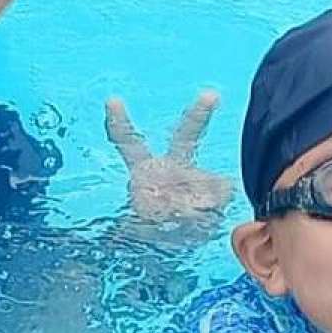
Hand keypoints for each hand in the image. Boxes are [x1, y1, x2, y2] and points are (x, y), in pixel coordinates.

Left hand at [105, 90, 233, 226]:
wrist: (179, 238)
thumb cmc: (154, 226)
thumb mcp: (145, 225)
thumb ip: (161, 211)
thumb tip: (192, 203)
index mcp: (144, 169)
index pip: (128, 142)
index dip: (119, 122)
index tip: (112, 100)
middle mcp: (171, 166)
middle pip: (186, 135)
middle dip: (199, 114)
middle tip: (212, 94)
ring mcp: (195, 176)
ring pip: (204, 184)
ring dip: (193, 209)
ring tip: (181, 222)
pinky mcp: (218, 189)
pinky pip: (219, 197)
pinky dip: (209, 213)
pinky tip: (200, 219)